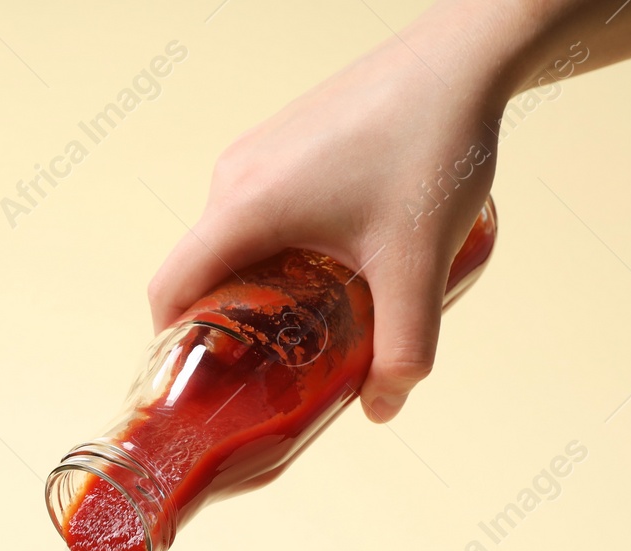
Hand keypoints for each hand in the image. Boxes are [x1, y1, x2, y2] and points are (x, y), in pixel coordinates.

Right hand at [146, 24, 509, 422]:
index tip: (203, 381)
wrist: (461, 60)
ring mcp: (256, 152)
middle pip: (201, 267)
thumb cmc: (431, 147)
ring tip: (311, 316)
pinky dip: (275, 245)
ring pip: (232, 237)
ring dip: (257, 282)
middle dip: (228, 322)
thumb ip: (403, 347)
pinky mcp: (283, 138)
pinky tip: (333, 260)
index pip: (169, 289)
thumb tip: (384, 410)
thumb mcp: (417, 264)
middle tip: (271, 363)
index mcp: (245, 208)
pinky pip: (256, 207)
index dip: (171, 344)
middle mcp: (234, 177)